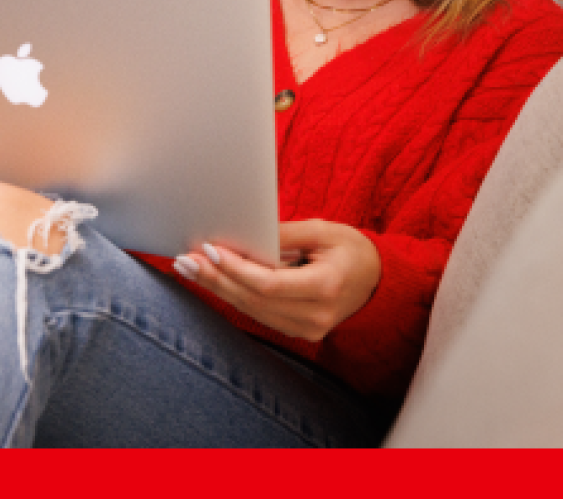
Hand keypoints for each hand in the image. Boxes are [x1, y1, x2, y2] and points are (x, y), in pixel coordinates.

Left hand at [173, 220, 380, 341]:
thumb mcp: (324, 231)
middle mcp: (316, 316)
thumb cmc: (351, 250)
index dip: (236, 269)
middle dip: (216, 278)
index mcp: (326, 287)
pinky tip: (212, 280)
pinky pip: (259, 313)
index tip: (210, 250)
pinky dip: (233, 295)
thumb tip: (244, 231)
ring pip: (251, 310)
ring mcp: (308, 329)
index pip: (269, 283)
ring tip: (189, 267)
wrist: (378, 281)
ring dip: (218, 288)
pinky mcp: (298, 331)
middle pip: (254, 299)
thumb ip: (284, 233)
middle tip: (185, 259)